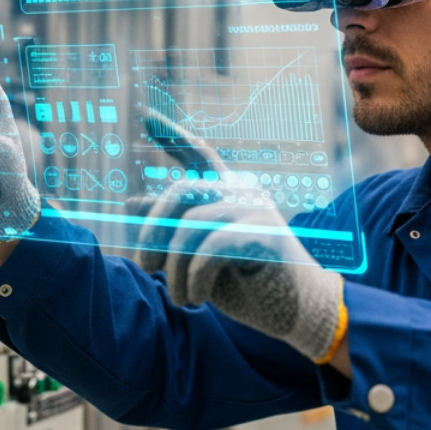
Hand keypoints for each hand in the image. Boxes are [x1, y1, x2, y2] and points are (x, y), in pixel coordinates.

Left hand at [134, 114, 344, 362]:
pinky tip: (196, 298)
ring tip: (180, 299)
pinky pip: (210, 250)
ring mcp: (256, 210)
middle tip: (144, 268)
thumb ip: (173, 227)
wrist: (298, 313)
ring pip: (191, 227)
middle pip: (182, 191)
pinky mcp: (265, 234)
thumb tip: (132, 202)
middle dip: (153, 232)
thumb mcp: (201, 254)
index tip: (147, 116)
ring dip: (175, 270)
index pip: (199, 155)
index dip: (173, 136)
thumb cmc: (249, 284)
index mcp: (229, 194)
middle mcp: (243, 193)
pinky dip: (195, 279)